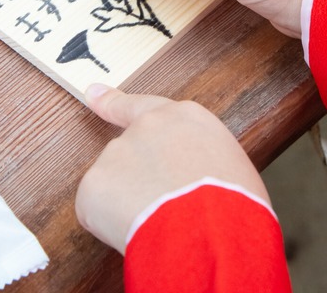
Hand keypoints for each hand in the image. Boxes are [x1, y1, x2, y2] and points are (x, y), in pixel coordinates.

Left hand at [75, 84, 268, 254]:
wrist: (209, 228)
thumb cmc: (233, 204)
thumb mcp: (231, 168)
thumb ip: (198, 162)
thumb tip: (185, 184)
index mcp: (184, 119)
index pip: (143, 107)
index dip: (114, 103)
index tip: (94, 94)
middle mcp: (146, 127)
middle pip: (130, 154)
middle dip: (135, 178)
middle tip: (161, 209)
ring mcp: (117, 153)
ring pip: (114, 187)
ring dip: (129, 206)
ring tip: (163, 224)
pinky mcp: (94, 185)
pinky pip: (98, 212)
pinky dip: (112, 227)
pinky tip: (139, 232)